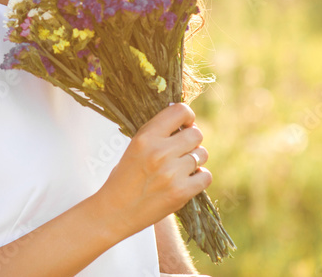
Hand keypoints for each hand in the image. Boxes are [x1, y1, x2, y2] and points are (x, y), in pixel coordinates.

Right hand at [93, 103, 210, 238]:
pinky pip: (206, 176)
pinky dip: (199, 178)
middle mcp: (159, 152)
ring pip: (202, 154)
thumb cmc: (125, 177)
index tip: (184, 124)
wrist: (115, 211)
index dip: (187, 117)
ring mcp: (172, 173)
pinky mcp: (181, 193)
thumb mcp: (135, 146)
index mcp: (146, 137)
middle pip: (196, 134)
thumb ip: (158, 133)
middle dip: (192, 141)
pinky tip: (186, 180)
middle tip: (182, 150)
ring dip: (195, 160)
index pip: (180, 111)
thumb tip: (186, 121)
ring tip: (180, 168)